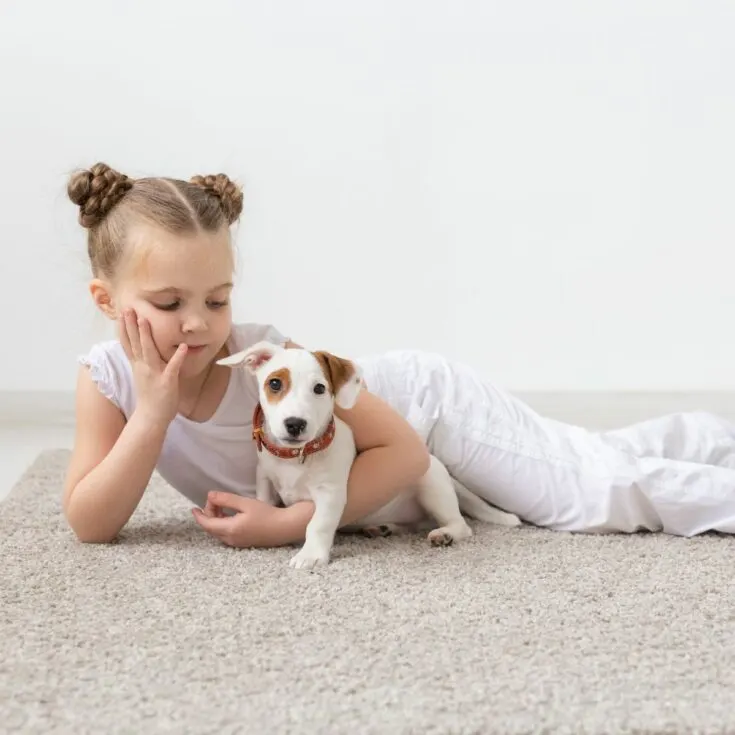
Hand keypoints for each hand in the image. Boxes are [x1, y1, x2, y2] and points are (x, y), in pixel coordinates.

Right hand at [118, 308, 187, 425]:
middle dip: (131, 325)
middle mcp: (143, 367)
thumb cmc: (149, 397)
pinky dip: (178, 357)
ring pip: (149, 351)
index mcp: (137, 365)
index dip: (124, 328)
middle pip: (135, 343)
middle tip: (128, 308)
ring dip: (147, 335)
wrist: (150, 418)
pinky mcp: (167, 381)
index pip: (128, 343)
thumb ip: (141, 361)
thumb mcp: (142, 375)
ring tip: (146, 319)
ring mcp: (154, 374)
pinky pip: (173, 367)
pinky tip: (183, 346)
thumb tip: (140, 348)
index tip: (121, 313)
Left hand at [192, 491, 306, 547]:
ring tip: (220, 507)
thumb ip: (226, 500)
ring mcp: (236, 543)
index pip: (207, 524)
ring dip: (215, 520)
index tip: (193, 508)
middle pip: (211, 528)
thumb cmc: (266, 514)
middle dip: (208, 515)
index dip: (199, 516)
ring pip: (218, 532)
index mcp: (230, 529)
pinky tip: (228, 516)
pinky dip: (222, 525)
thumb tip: (209, 496)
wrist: (283, 528)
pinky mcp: (242, 543)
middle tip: (214, 501)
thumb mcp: (245, 503)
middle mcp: (230, 539)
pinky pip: (225, 535)